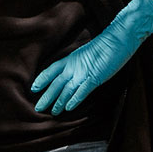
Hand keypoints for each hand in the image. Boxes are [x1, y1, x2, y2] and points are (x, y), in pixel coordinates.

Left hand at [31, 0, 152, 115]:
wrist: (119, 38)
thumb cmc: (106, 46)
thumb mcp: (87, 54)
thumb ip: (79, 63)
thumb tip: (75, 72)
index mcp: (71, 59)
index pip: (51, 70)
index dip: (42, 79)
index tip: (34, 88)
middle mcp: (74, 66)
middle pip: (55, 84)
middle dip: (46, 97)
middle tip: (38, 108)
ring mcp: (83, 72)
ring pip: (66, 90)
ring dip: (59, 102)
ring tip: (53, 112)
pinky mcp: (94, 78)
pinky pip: (81, 91)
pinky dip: (74, 100)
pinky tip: (68, 108)